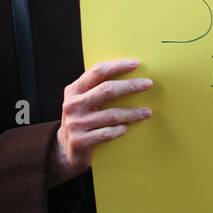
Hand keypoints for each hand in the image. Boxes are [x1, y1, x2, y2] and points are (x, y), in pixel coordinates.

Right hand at [51, 59, 152, 183]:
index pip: (97, 71)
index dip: (117, 66)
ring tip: (147, 112)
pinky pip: (108, 133)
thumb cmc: (81, 119)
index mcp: (74, 90)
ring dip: (133, 112)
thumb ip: (97, 89)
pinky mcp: (80, 141)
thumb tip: (131, 76)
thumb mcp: (82, 101)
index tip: (136, 63)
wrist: (64, 149)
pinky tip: (127, 128)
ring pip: (111, 114)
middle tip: (148, 84)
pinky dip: (120, 130)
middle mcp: (72, 105)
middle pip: (107, 90)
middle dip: (130, 85)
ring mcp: (76, 124)